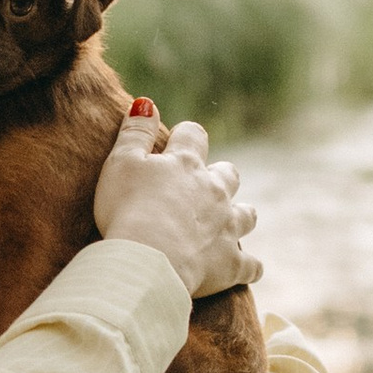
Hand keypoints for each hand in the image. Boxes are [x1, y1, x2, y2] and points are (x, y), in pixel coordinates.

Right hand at [93, 106, 260, 299]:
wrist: (147, 260)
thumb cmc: (127, 210)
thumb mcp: (121, 163)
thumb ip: (135, 132)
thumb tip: (147, 103)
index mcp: (186, 165)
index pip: (193, 136)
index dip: (187, 136)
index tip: (180, 140)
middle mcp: (214, 191)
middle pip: (228, 175)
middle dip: (221, 175)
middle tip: (207, 183)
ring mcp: (227, 227)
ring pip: (247, 215)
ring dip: (242, 215)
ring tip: (234, 220)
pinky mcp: (231, 264)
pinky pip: (251, 265)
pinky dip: (250, 266)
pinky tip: (250, 269)